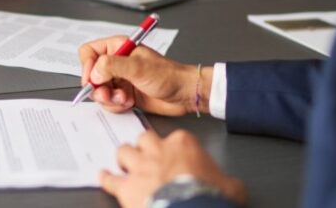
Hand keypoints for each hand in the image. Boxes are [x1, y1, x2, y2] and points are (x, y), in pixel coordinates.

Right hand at [78, 36, 211, 116]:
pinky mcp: (124, 94)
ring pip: (99, 90)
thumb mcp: (138, 67)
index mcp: (118, 47)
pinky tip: (129, 103)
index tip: (92, 80)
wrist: (183, 94)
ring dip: (109, 98)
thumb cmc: (168, 75)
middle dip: (98, 88)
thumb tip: (93, 72)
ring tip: (124, 99)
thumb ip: (112, 66)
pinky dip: (116, 105)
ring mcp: (120, 79)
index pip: (89, 52)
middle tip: (109, 94)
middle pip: (91, 75)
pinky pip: (109, 101)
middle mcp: (116, 62)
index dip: (87, 66)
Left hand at [101, 130, 245, 207]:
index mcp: (183, 144)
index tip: (175, 155)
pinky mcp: (127, 187)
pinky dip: (106, 178)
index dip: (174, 148)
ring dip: (124, 158)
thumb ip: (227, 180)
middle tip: (146, 156)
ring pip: (124, 151)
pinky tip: (103, 177)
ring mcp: (140, 167)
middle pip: (144, 138)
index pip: (176, 137)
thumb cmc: (210, 198)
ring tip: (125, 164)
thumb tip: (232, 186)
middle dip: (144, 147)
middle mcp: (158, 150)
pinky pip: (110, 179)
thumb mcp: (231, 186)